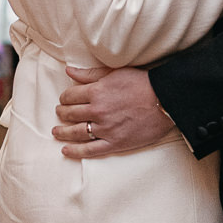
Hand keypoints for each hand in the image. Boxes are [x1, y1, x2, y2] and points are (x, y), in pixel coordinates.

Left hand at [53, 66, 173, 158]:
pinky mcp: (115, 143)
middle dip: (62, 113)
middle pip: (70, 114)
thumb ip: (90, 74)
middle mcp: (97, 111)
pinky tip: (66, 150)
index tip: (65, 100)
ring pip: (76, 132)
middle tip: (60, 113)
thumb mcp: (115, 73)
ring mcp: (105, 129)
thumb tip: (69, 72)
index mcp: (96, 92)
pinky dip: (76, 151)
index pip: (70, 96)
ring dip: (63, 132)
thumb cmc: (142, 83)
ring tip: (56, 131)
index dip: (65, 98)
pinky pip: (90, 150)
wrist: (165, 100)